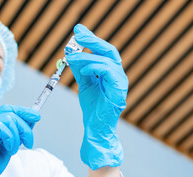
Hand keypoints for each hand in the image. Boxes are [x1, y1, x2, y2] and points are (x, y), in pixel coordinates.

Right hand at [0, 105, 39, 176]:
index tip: (36, 116)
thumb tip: (31, 119)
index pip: (7, 109)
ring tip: (13, 150)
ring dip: (17, 136)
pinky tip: (9, 149)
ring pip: (7, 118)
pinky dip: (10, 138)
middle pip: (9, 112)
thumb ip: (18, 133)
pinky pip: (0, 126)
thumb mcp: (10, 146)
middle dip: (24, 127)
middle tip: (29, 142)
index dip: (23, 111)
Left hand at [66, 24, 127, 169]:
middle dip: (92, 40)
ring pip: (106, 60)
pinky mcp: (119, 89)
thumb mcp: (84, 84)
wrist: (96, 129)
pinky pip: (108, 71)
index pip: (103, 51)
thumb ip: (80, 69)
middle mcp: (118, 75)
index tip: (78, 31)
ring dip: (87, 56)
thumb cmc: (93, 109)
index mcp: (111, 72)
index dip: (91, 40)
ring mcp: (121, 82)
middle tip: (77, 34)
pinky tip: (83, 69)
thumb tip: (71, 54)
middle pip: (108, 50)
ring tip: (72, 56)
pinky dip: (94, 67)